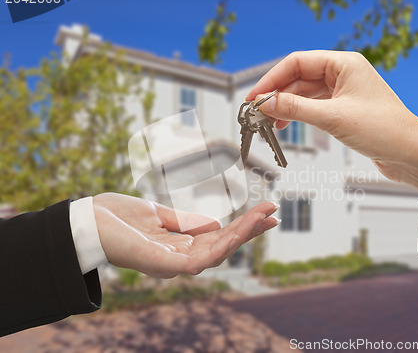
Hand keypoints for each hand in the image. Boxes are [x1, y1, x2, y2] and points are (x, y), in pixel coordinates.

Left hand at [92, 193, 278, 277]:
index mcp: (178, 246)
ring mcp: (173, 264)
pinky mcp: (165, 265)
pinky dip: (223, 245)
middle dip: (249, 231)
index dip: (241, 227)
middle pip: (223, 247)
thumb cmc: (116, 218)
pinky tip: (239, 231)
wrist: (84, 220)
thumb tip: (214, 225)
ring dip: (242, 236)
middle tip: (274, 213)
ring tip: (264, 218)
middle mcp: (179, 258)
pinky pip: (201, 259)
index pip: (217, 238)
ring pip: (218, 253)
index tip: (263, 212)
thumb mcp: (157, 214)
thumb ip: (184, 222)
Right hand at [247, 50, 417, 193]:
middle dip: (276, 95)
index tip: (254, 97)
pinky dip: (297, 115)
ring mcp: (343, 91)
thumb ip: (295, 108)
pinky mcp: (343, 109)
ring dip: (285, 107)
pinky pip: (313, 107)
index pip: (297, 63)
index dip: (271, 79)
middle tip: (256, 113)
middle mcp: (342, 73)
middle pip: (298, 78)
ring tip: (267, 123)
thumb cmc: (382, 129)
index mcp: (343, 63)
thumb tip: (265, 104)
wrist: (410, 153)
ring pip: (304, 94)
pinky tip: (285, 126)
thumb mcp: (332, 117)